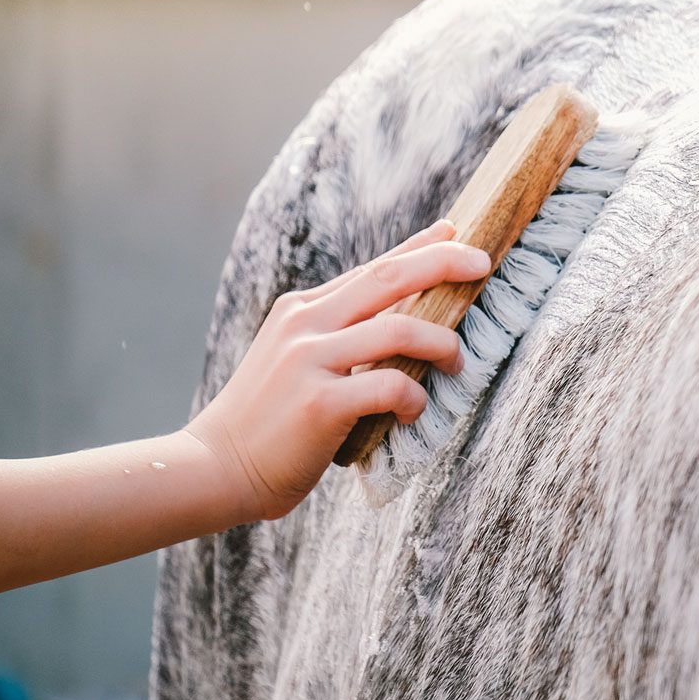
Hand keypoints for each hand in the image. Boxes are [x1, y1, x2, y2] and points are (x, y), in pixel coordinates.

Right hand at [185, 221, 491, 521]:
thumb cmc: (269, 421)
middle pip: (389, 278)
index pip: (372, 268)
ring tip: (456, 363)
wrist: (216, 467)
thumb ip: (338, 336)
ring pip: (399, 330)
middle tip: (483, 263)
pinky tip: (413, 412)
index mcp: (302, 310)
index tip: (454, 232)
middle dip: (442, 263)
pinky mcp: (319, 402)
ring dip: (442, 344)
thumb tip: (402, 323)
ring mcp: (309, 360)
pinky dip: (413, 397)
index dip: (417, 248)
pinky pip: (389, 385)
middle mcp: (305, 324)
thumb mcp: (296, 360)